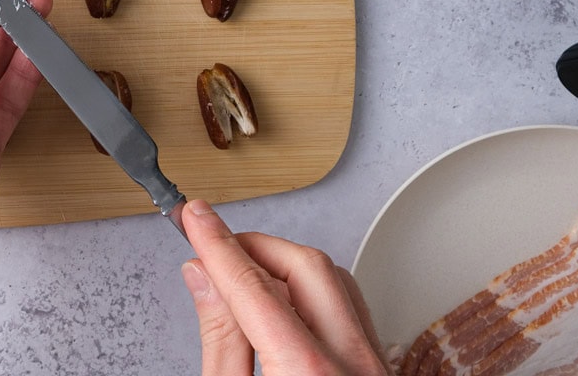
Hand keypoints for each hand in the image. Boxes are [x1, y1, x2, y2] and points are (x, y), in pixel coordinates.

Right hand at [180, 199, 389, 374]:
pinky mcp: (381, 369)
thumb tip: (205, 278)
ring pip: (336, 279)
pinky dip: (313, 294)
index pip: (254, 287)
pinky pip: (352, 309)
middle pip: (306, 266)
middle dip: (254, 247)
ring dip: (286, 267)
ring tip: (244, 280)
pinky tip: (283, 305)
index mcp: (308, 374)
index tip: (196, 217)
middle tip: (214, 250)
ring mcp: (375, 366)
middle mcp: (353, 365)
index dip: (218, 244)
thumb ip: (220, 340)